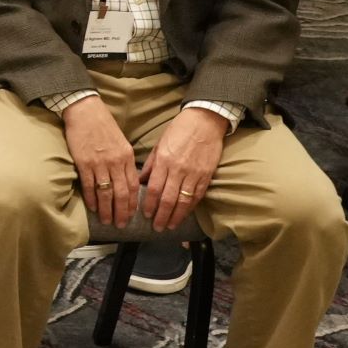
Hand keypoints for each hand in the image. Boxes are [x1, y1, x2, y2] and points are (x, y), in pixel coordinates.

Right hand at [64, 94, 139, 228]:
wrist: (85, 111)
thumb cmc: (102, 125)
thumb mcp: (121, 142)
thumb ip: (124, 161)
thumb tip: (126, 180)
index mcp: (126, 156)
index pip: (133, 185)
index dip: (133, 203)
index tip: (132, 215)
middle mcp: (115, 162)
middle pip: (121, 193)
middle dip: (122, 211)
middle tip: (121, 224)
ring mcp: (99, 163)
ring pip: (106, 193)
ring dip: (107, 209)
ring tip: (106, 220)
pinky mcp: (84, 162)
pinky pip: (90, 185)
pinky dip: (91, 198)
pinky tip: (92, 207)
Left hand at [139, 106, 226, 230]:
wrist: (205, 121)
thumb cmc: (179, 130)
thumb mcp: (159, 144)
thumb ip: (151, 164)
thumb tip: (141, 181)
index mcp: (164, 160)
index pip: (155, 188)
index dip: (150, 204)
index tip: (146, 215)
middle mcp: (178, 169)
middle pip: (169, 199)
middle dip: (162, 216)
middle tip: (157, 227)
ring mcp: (194, 173)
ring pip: (184, 201)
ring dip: (176, 216)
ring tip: (170, 226)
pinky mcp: (206, 175)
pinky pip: (197, 195)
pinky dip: (190, 207)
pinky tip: (185, 214)